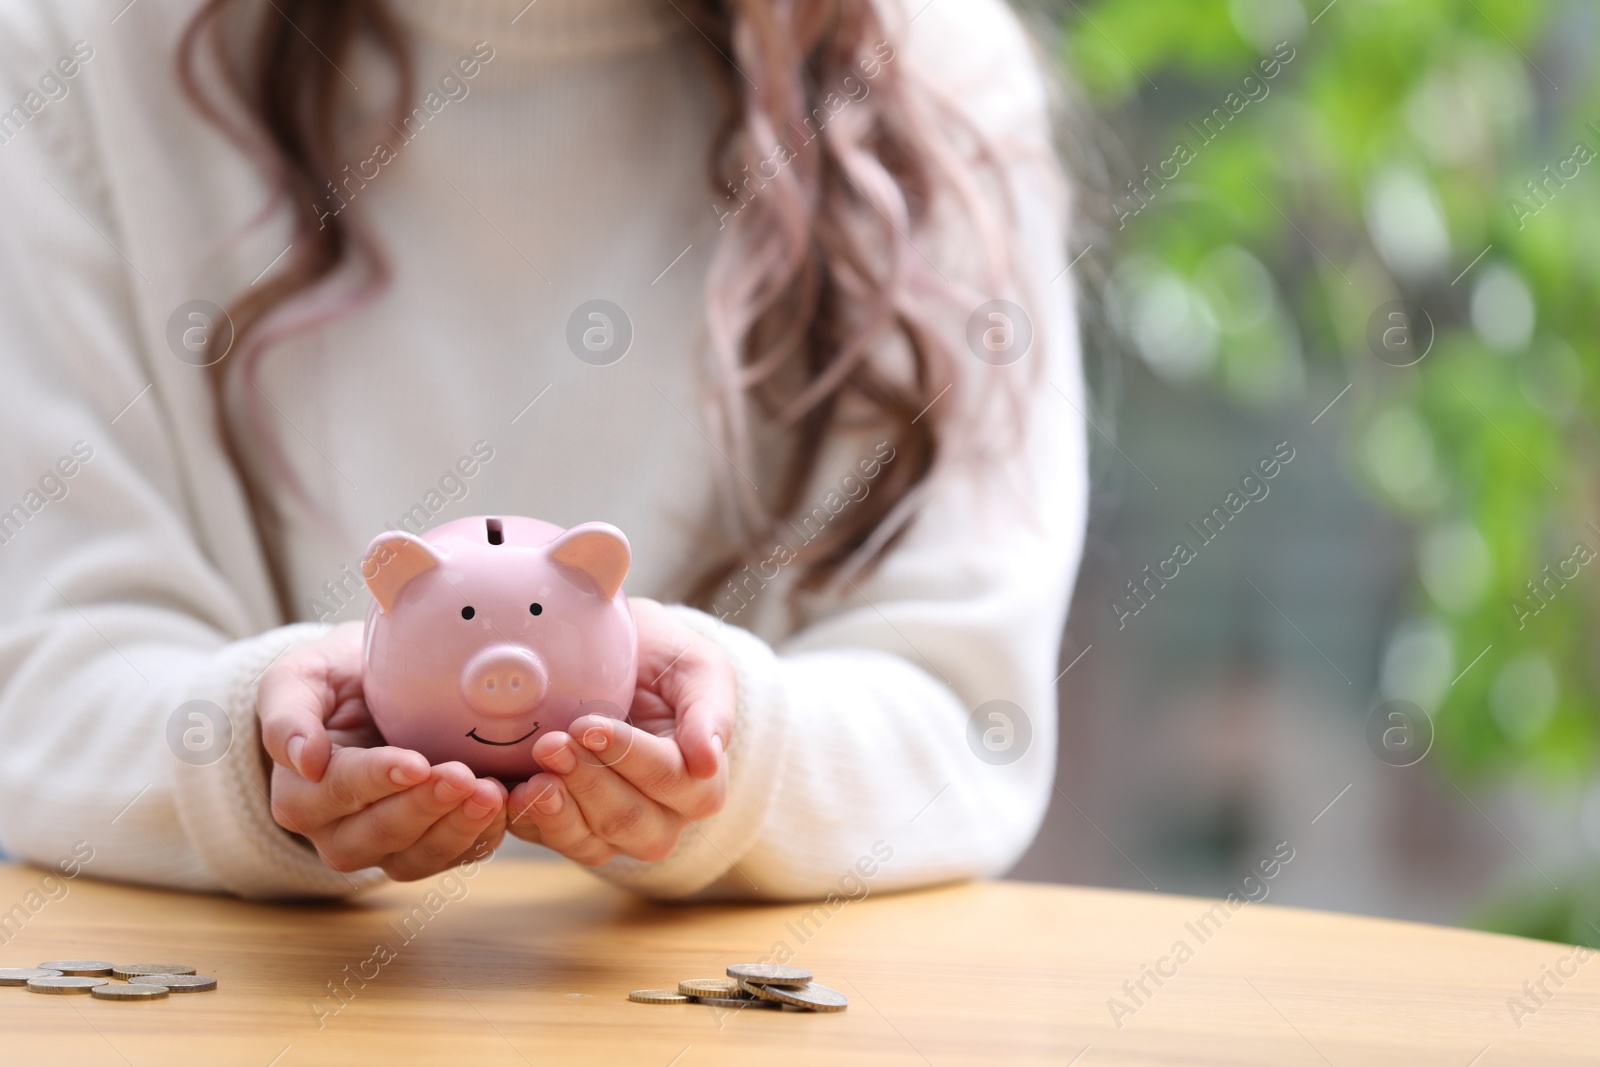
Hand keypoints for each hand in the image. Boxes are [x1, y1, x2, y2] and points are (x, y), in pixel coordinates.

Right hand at [256, 621, 507, 880]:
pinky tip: (508, 804)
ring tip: (493, 793)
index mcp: (301, 796)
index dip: (377, 780)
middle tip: (463, 777)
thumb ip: (287, 714)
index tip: (415, 762)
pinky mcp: (429, 847)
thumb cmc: (334, 681)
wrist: (375, 691)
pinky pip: (455, 857)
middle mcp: (338, 833)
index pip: (338, 792)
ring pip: (419, 856)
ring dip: (458, 828)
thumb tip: (302, 759)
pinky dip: (483, 835)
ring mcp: (386, 847)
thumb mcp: (299, 679)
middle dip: (424, 807)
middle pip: (380, 834)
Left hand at [507, 597, 734, 865]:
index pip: (672, 780)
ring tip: (532, 772)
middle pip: (633, 821)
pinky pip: (557, 842)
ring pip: (595, 842)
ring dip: (559, 809)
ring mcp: (617, 831)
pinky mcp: (575, 831)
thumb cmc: (663, 661)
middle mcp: (664, 816)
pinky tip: (514, 793)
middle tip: (550, 743)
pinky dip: (533, 821)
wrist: (620, 660)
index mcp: (700, 780)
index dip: (629, 756)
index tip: (587, 725)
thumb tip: (709, 762)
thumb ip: (709, 711)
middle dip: (589, 782)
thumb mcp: (697, 667)